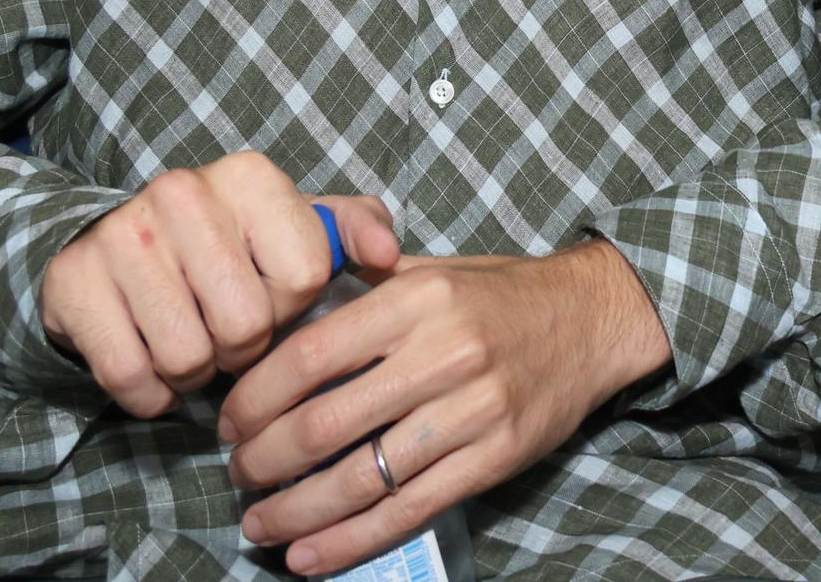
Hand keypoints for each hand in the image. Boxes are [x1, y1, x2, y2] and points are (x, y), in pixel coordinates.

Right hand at [38, 151, 400, 418]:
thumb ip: (353, 232)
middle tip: (223, 332)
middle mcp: (184, 192)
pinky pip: (130, 375)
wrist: (111, 242)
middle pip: (247, 325)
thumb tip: (389, 256)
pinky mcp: (75, 281)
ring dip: (192, 373)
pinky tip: (149, 364)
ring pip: (188, 357)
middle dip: (241, 349)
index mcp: (249, 177)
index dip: (292, 307)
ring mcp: (123, 234)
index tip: (270, 296)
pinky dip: (147, 392)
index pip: (305, 277)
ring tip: (187, 342)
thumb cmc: (225, 244)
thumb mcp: (295, 226)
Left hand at [221, 238, 670, 575]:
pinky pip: (410, 510)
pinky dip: (351, 540)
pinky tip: (309, 555)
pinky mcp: (495, 457)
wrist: (591, 319)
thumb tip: (283, 303)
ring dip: (297, 510)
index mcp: (415, 300)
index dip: (256, 398)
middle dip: (266, 460)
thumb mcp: (430, 267)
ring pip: (364, 478)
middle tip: (238, 474)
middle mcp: (443, 353)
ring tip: (259, 523)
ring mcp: (473, 410)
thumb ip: (360, 281)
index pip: (310, 356)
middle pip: (327, 424)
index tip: (229, 422)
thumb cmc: (499, 293)